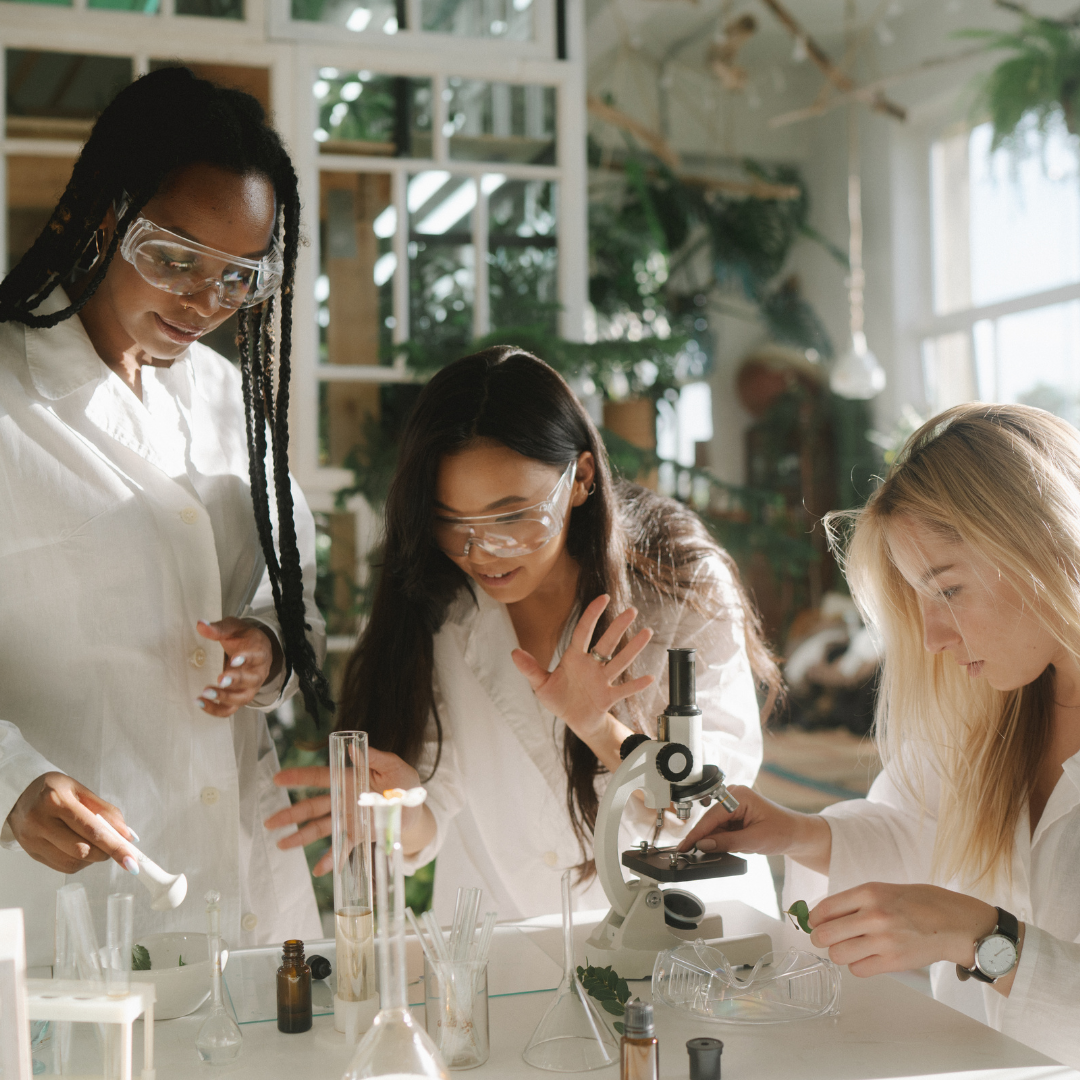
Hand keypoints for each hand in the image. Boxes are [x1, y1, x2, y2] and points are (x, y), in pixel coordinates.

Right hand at [6, 772, 137, 873]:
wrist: (21, 795)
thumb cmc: (54, 790)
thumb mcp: (81, 791)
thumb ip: (106, 812)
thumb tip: (126, 835)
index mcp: (56, 801)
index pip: (92, 829)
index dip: (115, 847)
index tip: (131, 860)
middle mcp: (41, 822)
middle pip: (82, 850)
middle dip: (105, 852)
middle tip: (115, 847)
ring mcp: (33, 840)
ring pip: (72, 862)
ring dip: (92, 858)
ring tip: (94, 843)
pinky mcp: (31, 853)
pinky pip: (62, 867)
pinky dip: (79, 862)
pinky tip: (80, 848)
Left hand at [195, 618, 281, 715]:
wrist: (255, 651)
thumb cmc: (244, 638)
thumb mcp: (233, 629)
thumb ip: (218, 629)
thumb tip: (200, 625)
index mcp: (259, 653)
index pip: (256, 657)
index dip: (246, 659)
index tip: (234, 659)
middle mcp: (257, 673)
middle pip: (251, 680)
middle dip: (235, 680)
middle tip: (220, 679)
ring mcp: (250, 688)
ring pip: (241, 698)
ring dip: (224, 697)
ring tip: (206, 692)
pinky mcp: (239, 698)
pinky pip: (230, 709)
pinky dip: (216, 709)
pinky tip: (200, 702)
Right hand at [267, 750, 424, 873]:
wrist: (416, 808)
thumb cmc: (404, 782)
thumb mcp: (393, 766)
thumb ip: (374, 757)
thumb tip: (353, 747)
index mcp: (349, 779)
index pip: (320, 777)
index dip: (298, 777)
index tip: (278, 778)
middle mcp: (344, 799)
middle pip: (312, 806)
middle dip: (290, 814)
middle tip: (269, 822)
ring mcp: (348, 819)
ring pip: (320, 828)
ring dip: (301, 837)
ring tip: (281, 845)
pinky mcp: (358, 835)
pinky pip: (342, 847)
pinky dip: (331, 859)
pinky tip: (319, 870)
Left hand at [511, 594, 653, 743]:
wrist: (574, 720)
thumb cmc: (559, 698)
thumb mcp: (541, 685)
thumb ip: (530, 669)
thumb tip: (514, 652)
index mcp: (575, 657)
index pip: (583, 631)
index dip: (592, 614)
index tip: (603, 597)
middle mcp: (592, 665)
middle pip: (607, 643)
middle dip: (618, 627)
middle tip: (632, 611)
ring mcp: (602, 680)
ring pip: (619, 661)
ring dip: (633, 648)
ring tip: (647, 632)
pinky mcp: (608, 697)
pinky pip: (623, 690)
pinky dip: (636, 685)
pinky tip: (650, 678)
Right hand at [679, 786, 832, 872]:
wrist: (798, 835)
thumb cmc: (783, 831)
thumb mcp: (755, 840)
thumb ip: (727, 842)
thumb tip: (704, 844)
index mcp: (739, 796)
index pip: (711, 816)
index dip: (697, 834)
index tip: (685, 846)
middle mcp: (734, 796)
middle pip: (711, 821)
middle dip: (707, 839)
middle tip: (694, 855)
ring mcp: (734, 805)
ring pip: (715, 827)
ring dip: (719, 841)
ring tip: (734, 849)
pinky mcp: (736, 814)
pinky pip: (722, 829)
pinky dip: (724, 840)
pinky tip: (733, 846)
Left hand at [808, 883, 999, 976]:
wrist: (955, 923)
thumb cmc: (920, 902)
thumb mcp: (884, 889)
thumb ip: (856, 900)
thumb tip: (824, 914)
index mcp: (869, 892)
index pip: (824, 908)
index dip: (813, 918)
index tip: (814, 922)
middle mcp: (873, 915)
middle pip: (825, 934)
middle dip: (820, 938)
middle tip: (824, 938)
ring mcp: (884, 940)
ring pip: (838, 954)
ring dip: (839, 953)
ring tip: (848, 948)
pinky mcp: (894, 962)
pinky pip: (858, 970)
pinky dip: (857, 965)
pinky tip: (866, 957)